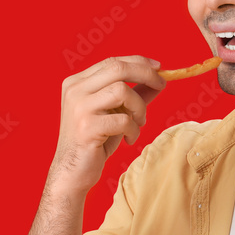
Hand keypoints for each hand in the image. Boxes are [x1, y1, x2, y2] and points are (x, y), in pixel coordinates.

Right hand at [49, 56, 165, 194]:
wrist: (72, 172)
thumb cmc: (94, 141)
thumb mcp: (114, 113)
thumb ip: (133, 95)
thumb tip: (159, 80)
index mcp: (77, 83)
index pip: (112, 62)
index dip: (139, 62)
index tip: (159, 68)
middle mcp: (75, 90)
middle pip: (117, 68)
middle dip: (146, 74)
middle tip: (162, 85)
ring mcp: (79, 107)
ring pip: (122, 91)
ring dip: (139, 108)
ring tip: (138, 123)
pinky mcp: (87, 127)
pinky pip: (123, 120)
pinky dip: (133, 130)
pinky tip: (129, 139)